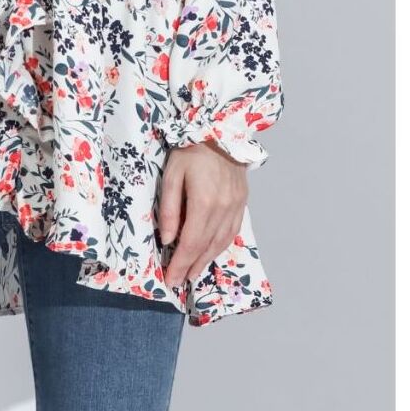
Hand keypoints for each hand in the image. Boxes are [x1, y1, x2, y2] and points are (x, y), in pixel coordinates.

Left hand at [158, 140, 247, 286]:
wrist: (221, 129)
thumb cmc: (190, 148)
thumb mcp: (171, 174)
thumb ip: (169, 208)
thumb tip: (167, 239)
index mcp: (204, 202)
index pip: (191, 243)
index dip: (180, 264)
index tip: (170, 279)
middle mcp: (224, 209)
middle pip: (206, 247)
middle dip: (191, 267)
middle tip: (178, 281)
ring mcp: (236, 206)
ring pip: (221, 242)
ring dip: (206, 260)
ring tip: (192, 272)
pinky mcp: (242, 201)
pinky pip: (232, 231)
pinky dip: (220, 246)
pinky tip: (211, 252)